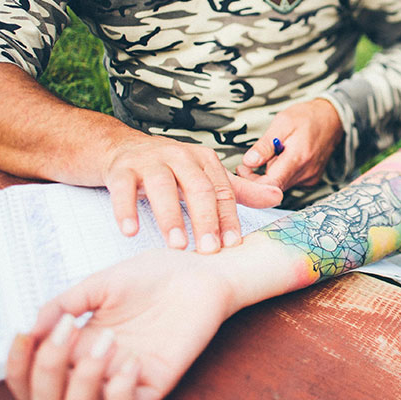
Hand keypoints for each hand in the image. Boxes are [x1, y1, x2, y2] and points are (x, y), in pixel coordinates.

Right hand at [5, 249, 235, 399]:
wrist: (199, 271)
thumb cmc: (154, 275)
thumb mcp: (100, 283)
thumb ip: (64, 304)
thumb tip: (31, 330)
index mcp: (76, 345)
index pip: (31, 378)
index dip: (17, 366)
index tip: (24, 334)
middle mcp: (95, 368)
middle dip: (47, 372)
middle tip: (69, 331)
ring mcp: (124, 379)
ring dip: (82, 384)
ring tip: (107, 341)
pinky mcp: (155, 384)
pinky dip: (120, 396)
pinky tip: (131, 362)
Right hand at [102, 134, 282, 251]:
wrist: (123, 149)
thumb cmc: (172, 169)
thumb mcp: (206, 176)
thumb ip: (239, 190)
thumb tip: (279, 196)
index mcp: (204, 159)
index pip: (222, 190)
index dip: (228, 218)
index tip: (232, 245)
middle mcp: (180, 155)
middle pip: (197, 187)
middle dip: (205, 220)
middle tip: (209, 250)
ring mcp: (149, 160)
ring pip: (162, 186)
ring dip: (170, 217)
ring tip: (177, 245)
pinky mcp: (122, 168)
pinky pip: (123, 188)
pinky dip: (126, 209)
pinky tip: (130, 231)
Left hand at [237, 99, 342, 190]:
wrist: (332, 119)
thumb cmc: (306, 117)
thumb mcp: (282, 123)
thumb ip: (265, 145)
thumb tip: (248, 162)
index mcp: (297, 158)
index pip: (270, 185)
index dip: (251, 182)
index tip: (243, 168)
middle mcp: (305, 173)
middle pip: (273, 187)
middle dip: (258, 176)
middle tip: (252, 159)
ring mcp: (309, 178)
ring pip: (280, 185)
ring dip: (270, 173)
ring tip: (273, 153)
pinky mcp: (311, 180)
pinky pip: (289, 182)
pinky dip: (281, 173)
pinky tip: (284, 158)